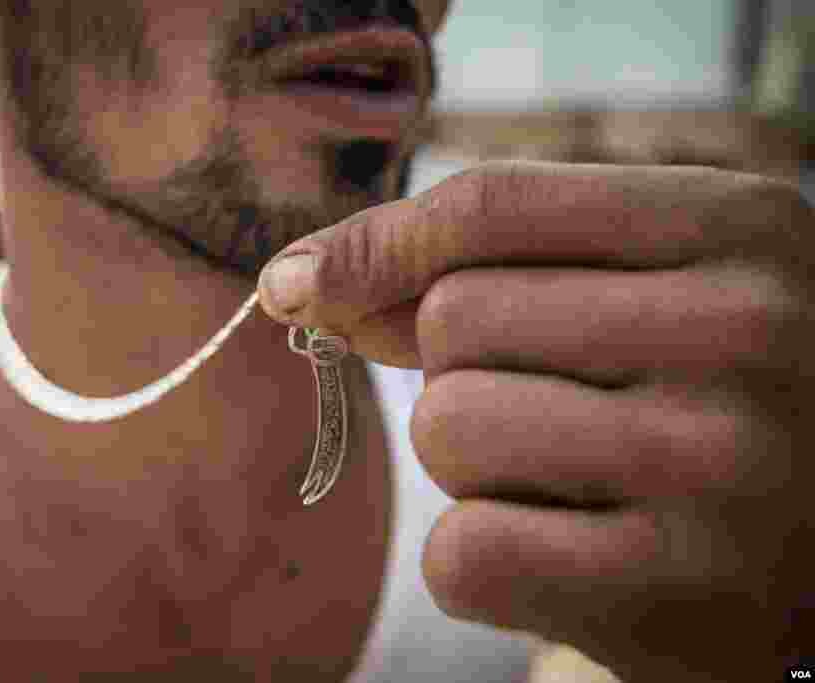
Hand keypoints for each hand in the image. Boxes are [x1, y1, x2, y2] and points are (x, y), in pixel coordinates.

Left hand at [257, 162, 814, 681]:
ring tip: (569, 480)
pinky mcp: (675, 594)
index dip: (373, 244)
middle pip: (454, 319)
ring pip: (449, 428)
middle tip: (554, 406)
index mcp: (739, 225)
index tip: (302, 281)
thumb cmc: (716, 395)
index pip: (491, 205)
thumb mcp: (649, 287)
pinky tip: (562, 557)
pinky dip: (478, 559)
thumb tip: (305, 281)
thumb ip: (491, 267)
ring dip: (470, 463)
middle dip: (461, 370)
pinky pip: (465, 552)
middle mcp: (743, 331)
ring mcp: (715, 465)